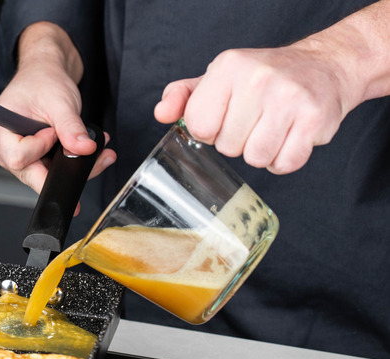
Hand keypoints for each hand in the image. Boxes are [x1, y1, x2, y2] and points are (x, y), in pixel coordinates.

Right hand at [0, 22, 115, 194]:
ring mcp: (10, 155)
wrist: (44, 75)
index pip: (18, 158)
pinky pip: (44, 171)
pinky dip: (63, 162)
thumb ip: (71, 128)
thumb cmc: (43, 82)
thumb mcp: (61, 102)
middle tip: (83, 147)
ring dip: (65, 164)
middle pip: (29, 173)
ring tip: (82, 143)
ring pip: (40, 175)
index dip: (41, 147)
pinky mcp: (25, 158)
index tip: (53, 132)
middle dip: (60, 165)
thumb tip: (85, 149)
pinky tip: (75, 149)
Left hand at [154, 44, 356, 173]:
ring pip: (256, 159)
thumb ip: (182, 97)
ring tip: (271, 128)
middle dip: (238, 141)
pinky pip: (284, 164)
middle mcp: (258, 79)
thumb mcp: (217, 78)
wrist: (324, 66)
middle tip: (254, 120)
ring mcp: (289, 99)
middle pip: (228, 147)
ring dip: (261, 152)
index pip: (199, 126)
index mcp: (228, 67)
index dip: (210, 130)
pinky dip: (284, 160)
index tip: (224, 117)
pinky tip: (288, 137)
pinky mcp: (314, 120)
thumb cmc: (262, 77)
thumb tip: (161, 114)